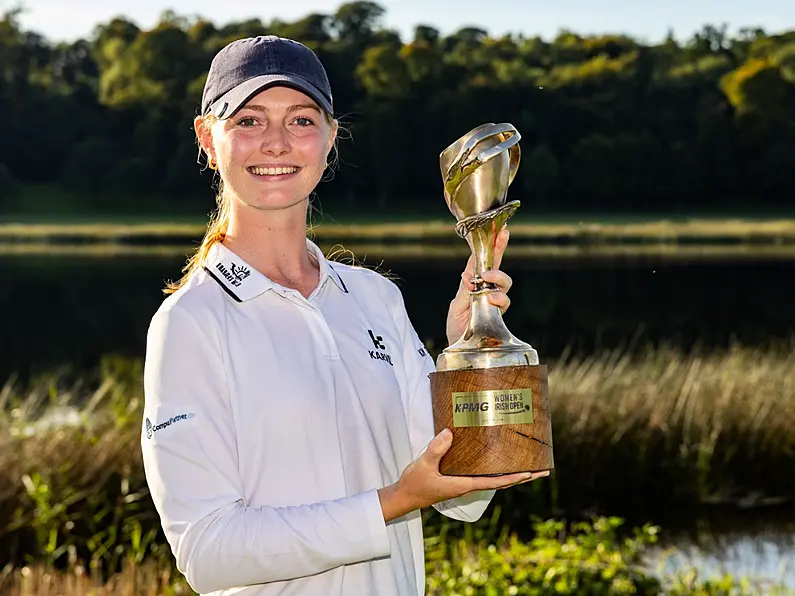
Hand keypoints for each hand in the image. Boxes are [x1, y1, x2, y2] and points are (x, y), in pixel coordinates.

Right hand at [378, 428, 548, 522]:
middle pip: (501, 482)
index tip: (531, 473)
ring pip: (494, 479)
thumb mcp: (424, 465)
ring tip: (529, 466)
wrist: (405, 496)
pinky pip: (484, 476)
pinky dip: (497, 471)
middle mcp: (469, 486)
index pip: (495, 482)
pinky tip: (499, 462)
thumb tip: (449, 433)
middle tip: (542, 471)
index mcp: (465, 485)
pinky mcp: (459, 480)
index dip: (514, 477)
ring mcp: (465, 484)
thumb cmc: (415, 483)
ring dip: (512, 474)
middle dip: (522, 477)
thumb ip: (436, 450)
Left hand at [446, 226, 512, 345]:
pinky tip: (489, 298)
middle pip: (499, 270)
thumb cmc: (456, 325)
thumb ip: (464, 289)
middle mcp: (487, 291)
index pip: (485, 261)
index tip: (501, 230)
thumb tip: (469, 273)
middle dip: (499, 258)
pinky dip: (497, 298)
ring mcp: (493, 302)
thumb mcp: (456, 305)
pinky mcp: (498, 314)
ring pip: (505, 285)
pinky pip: (503, 302)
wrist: (457, 345)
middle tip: (488, 265)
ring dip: (497, 279)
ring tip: (486, 282)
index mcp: (475, 284)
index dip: (493, 246)